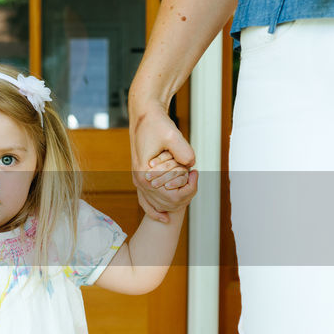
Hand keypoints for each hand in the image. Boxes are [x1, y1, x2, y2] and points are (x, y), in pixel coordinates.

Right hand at [130, 105, 196, 222]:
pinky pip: (145, 202)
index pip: (173, 196)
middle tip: (194, 175)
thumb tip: (191, 166)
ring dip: (176, 199)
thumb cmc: (156, 123)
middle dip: (186, 193)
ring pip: (160, 205)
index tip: (195, 172)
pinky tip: (164, 218)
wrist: (144, 115)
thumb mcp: (172, 135)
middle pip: (168, 203)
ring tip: (187, 182)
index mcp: (145, 174)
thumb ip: (184, 152)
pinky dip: (154, 211)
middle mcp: (139, 181)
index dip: (190, 187)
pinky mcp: (141, 179)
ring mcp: (138, 182)